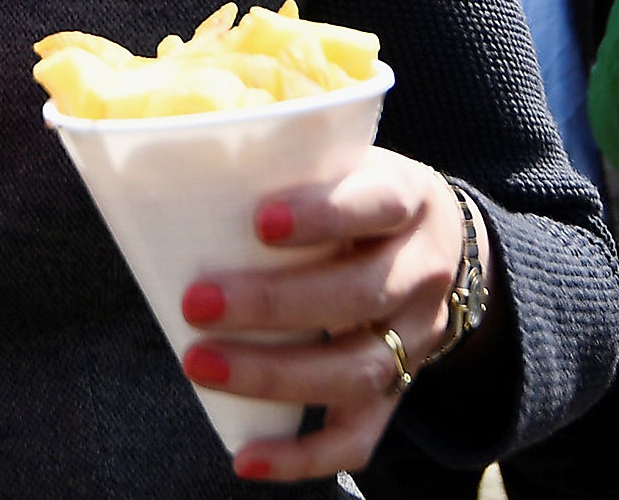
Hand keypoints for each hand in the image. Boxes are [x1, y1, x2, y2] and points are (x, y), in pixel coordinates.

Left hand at [176, 148, 480, 484]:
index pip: (376, 204)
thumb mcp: (344, 160)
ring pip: (356, 370)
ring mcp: (416, 337)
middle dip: (273, 305)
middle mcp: (422, 270)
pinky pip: (359, 438)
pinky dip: (303, 456)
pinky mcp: (400, 388)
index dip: (323, 215)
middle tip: (196, 302)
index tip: (260, 221)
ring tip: (199, 363)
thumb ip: (287, 164)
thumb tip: (176, 170)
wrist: (442, 242)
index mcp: (407, 199)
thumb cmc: (359, 193)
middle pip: (360, 295)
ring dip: (273, 375)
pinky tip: (246, 458)